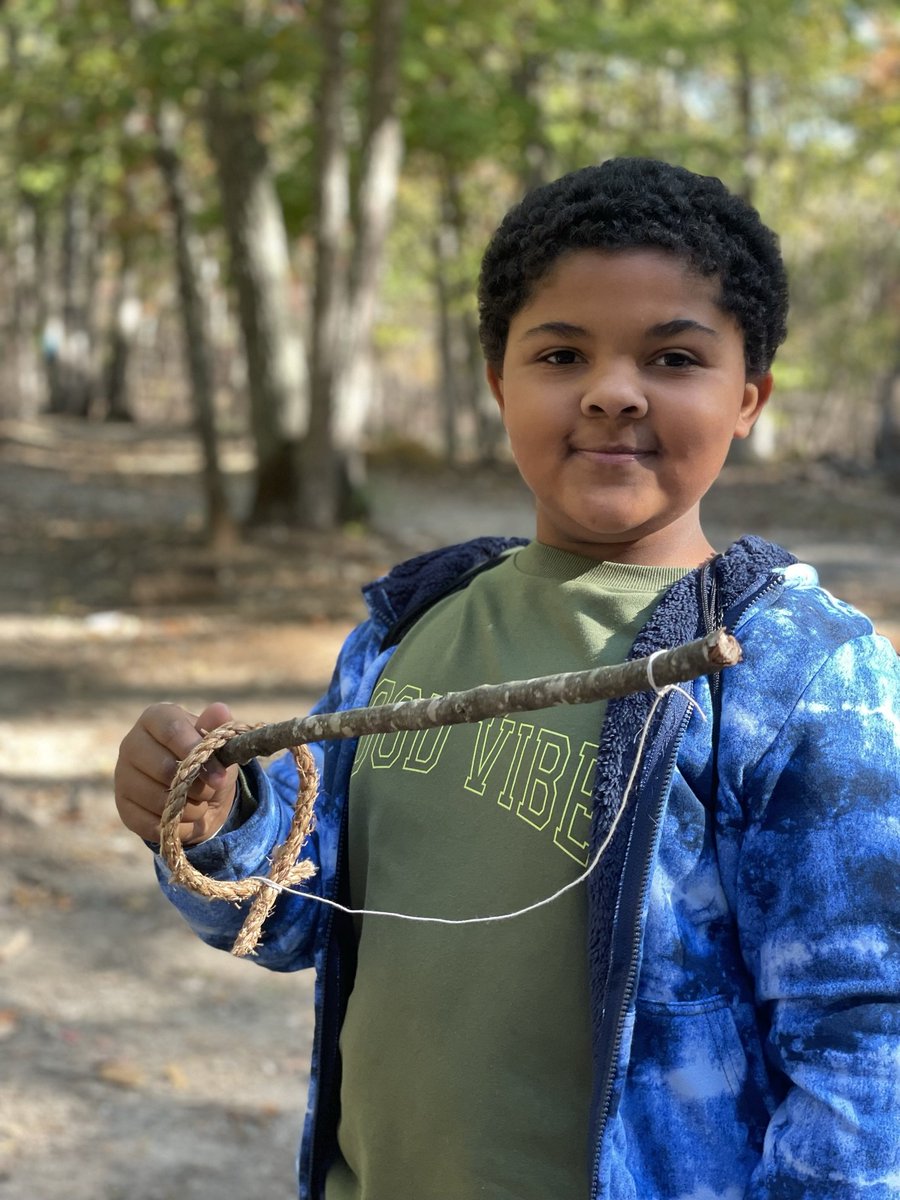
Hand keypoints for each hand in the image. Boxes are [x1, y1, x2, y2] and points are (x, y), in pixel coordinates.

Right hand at [114, 701, 240, 845]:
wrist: (196, 790)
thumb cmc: (207, 759)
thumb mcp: (219, 744)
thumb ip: (219, 728)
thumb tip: (220, 710)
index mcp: (156, 718)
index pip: (171, 730)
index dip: (196, 751)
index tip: (219, 774)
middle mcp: (131, 743)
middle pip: (164, 768)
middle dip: (196, 787)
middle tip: (211, 791)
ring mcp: (122, 775)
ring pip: (157, 800)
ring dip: (190, 809)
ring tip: (201, 803)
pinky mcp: (122, 805)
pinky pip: (151, 824)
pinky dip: (177, 826)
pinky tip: (186, 818)